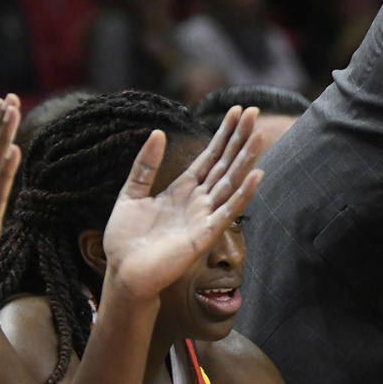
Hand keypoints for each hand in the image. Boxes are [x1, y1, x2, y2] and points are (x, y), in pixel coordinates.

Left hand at [101, 106, 263, 298]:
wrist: (123, 272)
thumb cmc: (125, 239)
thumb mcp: (130, 194)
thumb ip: (145, 166)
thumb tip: (157, 133)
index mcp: (182, 189)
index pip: (209, 156)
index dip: (223, 134)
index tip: (237, 111)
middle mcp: (198, 200)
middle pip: (224, 164)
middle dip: (239, 138)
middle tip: (253, 111)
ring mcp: (204, 216)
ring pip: (230, 182)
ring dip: (245, 159)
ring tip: (259, 136)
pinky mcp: (205, 235)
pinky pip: (228, 211)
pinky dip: (243, 194)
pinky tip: (256, 176)